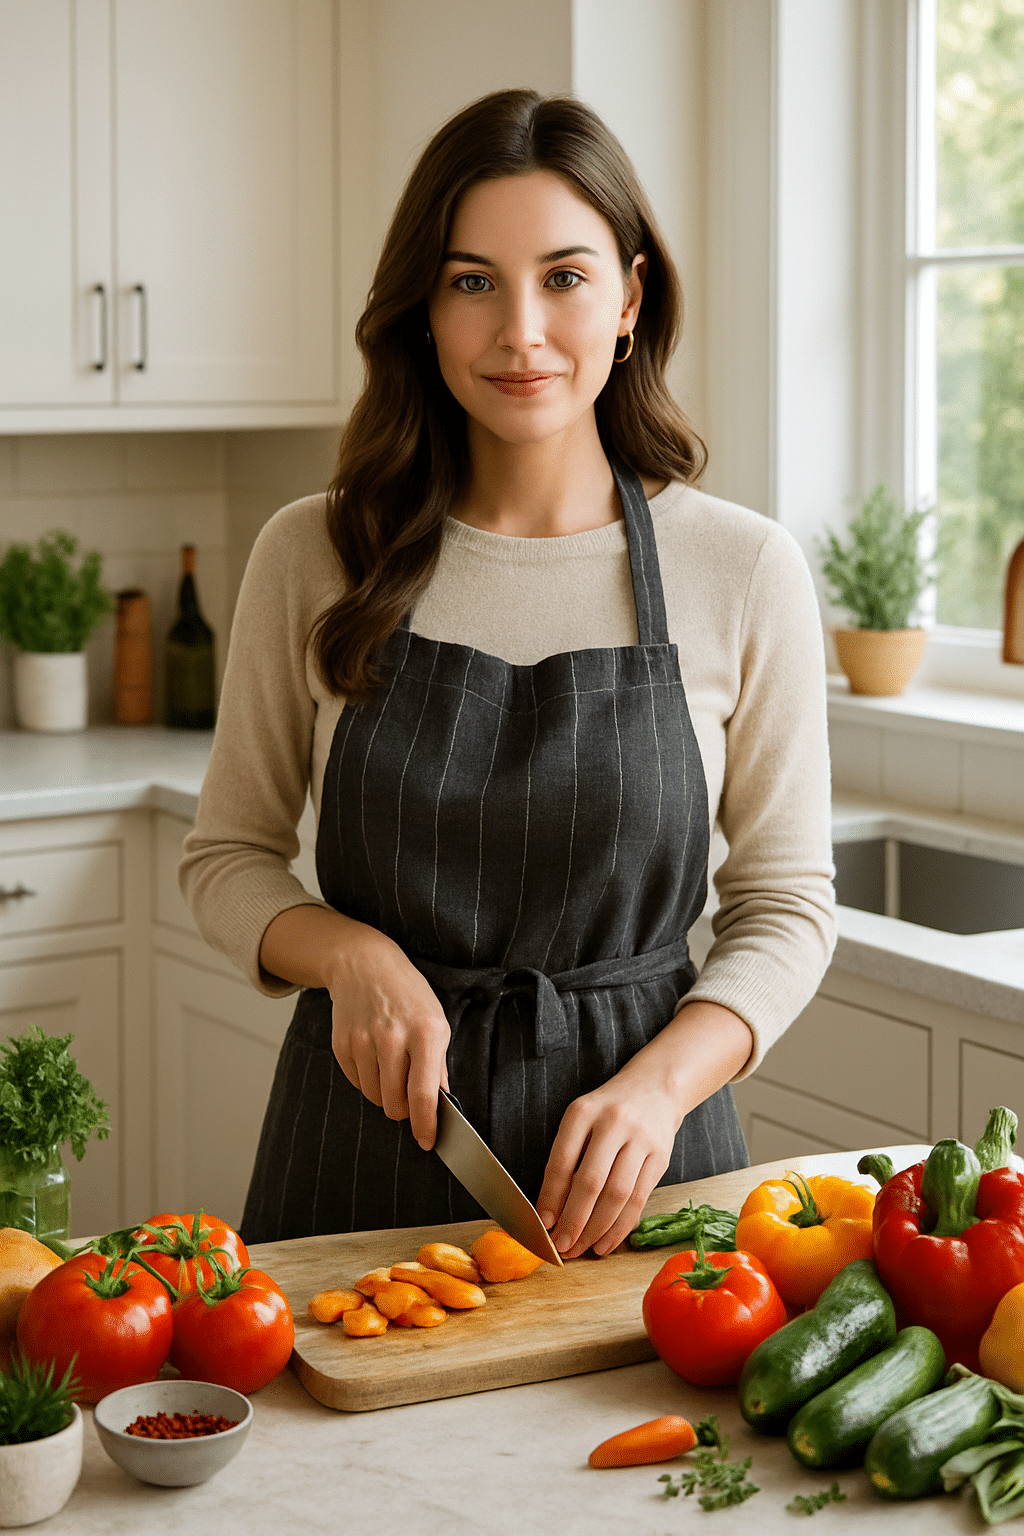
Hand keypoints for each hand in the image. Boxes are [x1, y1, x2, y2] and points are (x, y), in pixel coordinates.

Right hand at [324, 924, 450, 1149]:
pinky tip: (374, 1055)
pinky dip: (368, 1079)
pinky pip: (358, 1083)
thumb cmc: (408, 996)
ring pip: (375, 1097)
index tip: (427, 1141)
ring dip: (385, 1093)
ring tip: (392, 1066)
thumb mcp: (436, 1022)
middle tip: (409, 1092)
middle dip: (405, 1108)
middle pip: (395, 1104)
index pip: (423, 1095)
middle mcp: (393, 1038)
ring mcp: (364, 1041)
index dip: (425, 1126)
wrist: (365, 965)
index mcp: (426, 1033)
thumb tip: (437, 1106)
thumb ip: (438, 1066)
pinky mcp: (342, 1045)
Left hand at [536, 1079, 680, 1259]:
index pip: (562, 1162)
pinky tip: (606, 1242)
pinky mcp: (661, 1157)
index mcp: (583, 1112)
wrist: (654, 1089)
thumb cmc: (606, 1112)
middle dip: (574, 1220)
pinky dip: (621, 1227)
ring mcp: (641, 1140)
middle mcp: (613, 1123)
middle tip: (563, 1246)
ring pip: (617, 1195)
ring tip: (583, 1248)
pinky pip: (639, 1200)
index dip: (551, 1197)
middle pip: (591, 1182)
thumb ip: (565, 1159)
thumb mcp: (580, 1121)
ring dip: (598, 1229)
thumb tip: (551, 1211)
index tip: (543, 1224)